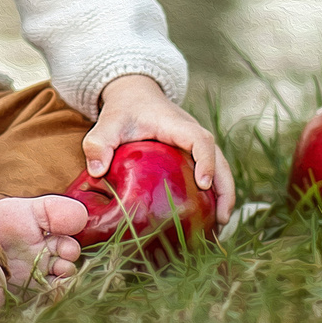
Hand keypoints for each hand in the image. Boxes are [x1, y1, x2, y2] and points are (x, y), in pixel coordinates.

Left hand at [83, 74, 235, 224]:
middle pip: (220, 159)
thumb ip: (98, 142)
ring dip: (224, 195)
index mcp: (177, 125)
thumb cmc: (124, 111)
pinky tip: (209, 220)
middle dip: (225, 188)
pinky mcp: (193, 156)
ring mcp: (196, 146)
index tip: (203, 185)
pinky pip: (211, 174)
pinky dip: (215, 195)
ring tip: (220, 226)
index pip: (200, 140)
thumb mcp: (108, 123)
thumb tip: (97, 172)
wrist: (134, 96)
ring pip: (220, 169)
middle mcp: (193, 134)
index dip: (205, 161)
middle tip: (222, 219)